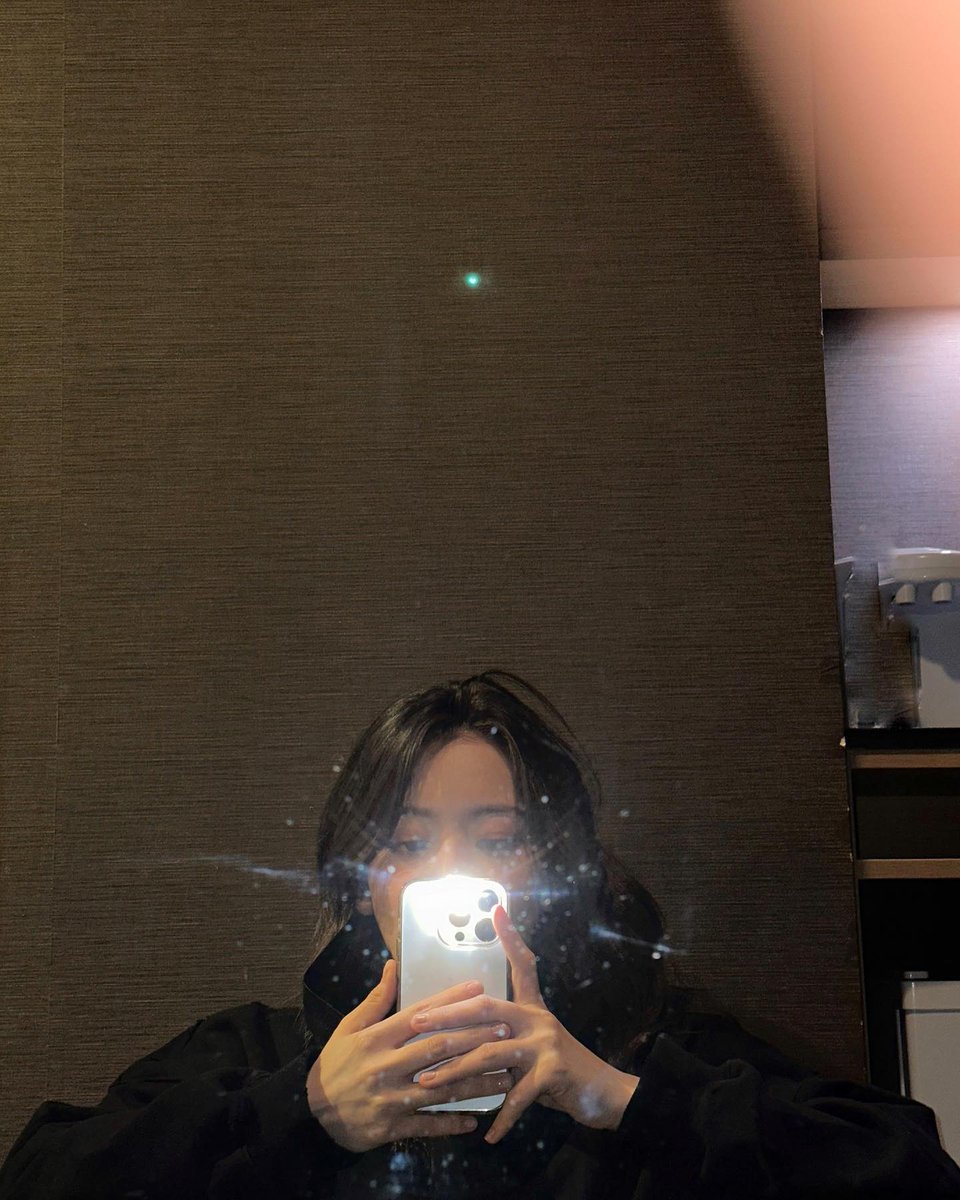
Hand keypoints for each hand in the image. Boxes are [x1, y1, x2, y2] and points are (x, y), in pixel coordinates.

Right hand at [306, 958, 516, 1152]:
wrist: (312, 1111)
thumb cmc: (335, 1064)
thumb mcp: (349, 1028)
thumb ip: (376, 1000)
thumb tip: (393, 966)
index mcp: (377, 1038)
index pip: (420, 1014)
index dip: (450, 1001)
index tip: (478, 989)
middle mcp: (386, 1065)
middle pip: (437, 1048)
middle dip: (474, 1038)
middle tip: (504, 1029)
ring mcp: (389, 1098)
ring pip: (439, 1088)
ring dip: (475, 1083)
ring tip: (504, 1076)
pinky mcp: (390, 1127)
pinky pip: (425, 1125)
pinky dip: (449, 1123)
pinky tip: (473, 1121)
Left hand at [411, 906, 639, 1143]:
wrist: (606, 1095)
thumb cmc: (564, 1071)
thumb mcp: (536, 1047)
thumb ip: (506, 1038)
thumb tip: (469, 1038)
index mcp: (532, 1009)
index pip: (522, 966)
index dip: (511, 938)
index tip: (497, 911)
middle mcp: (538, 1019)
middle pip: (485, 1009)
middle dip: (446, 1016)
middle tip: (415, 1024)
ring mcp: (546, 1044)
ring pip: (489, 1053)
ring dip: (454, 1073)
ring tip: (428, 1085)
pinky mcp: (553, 1073)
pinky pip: (517, 1097)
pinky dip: (501, 1118)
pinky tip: (487, 1135)